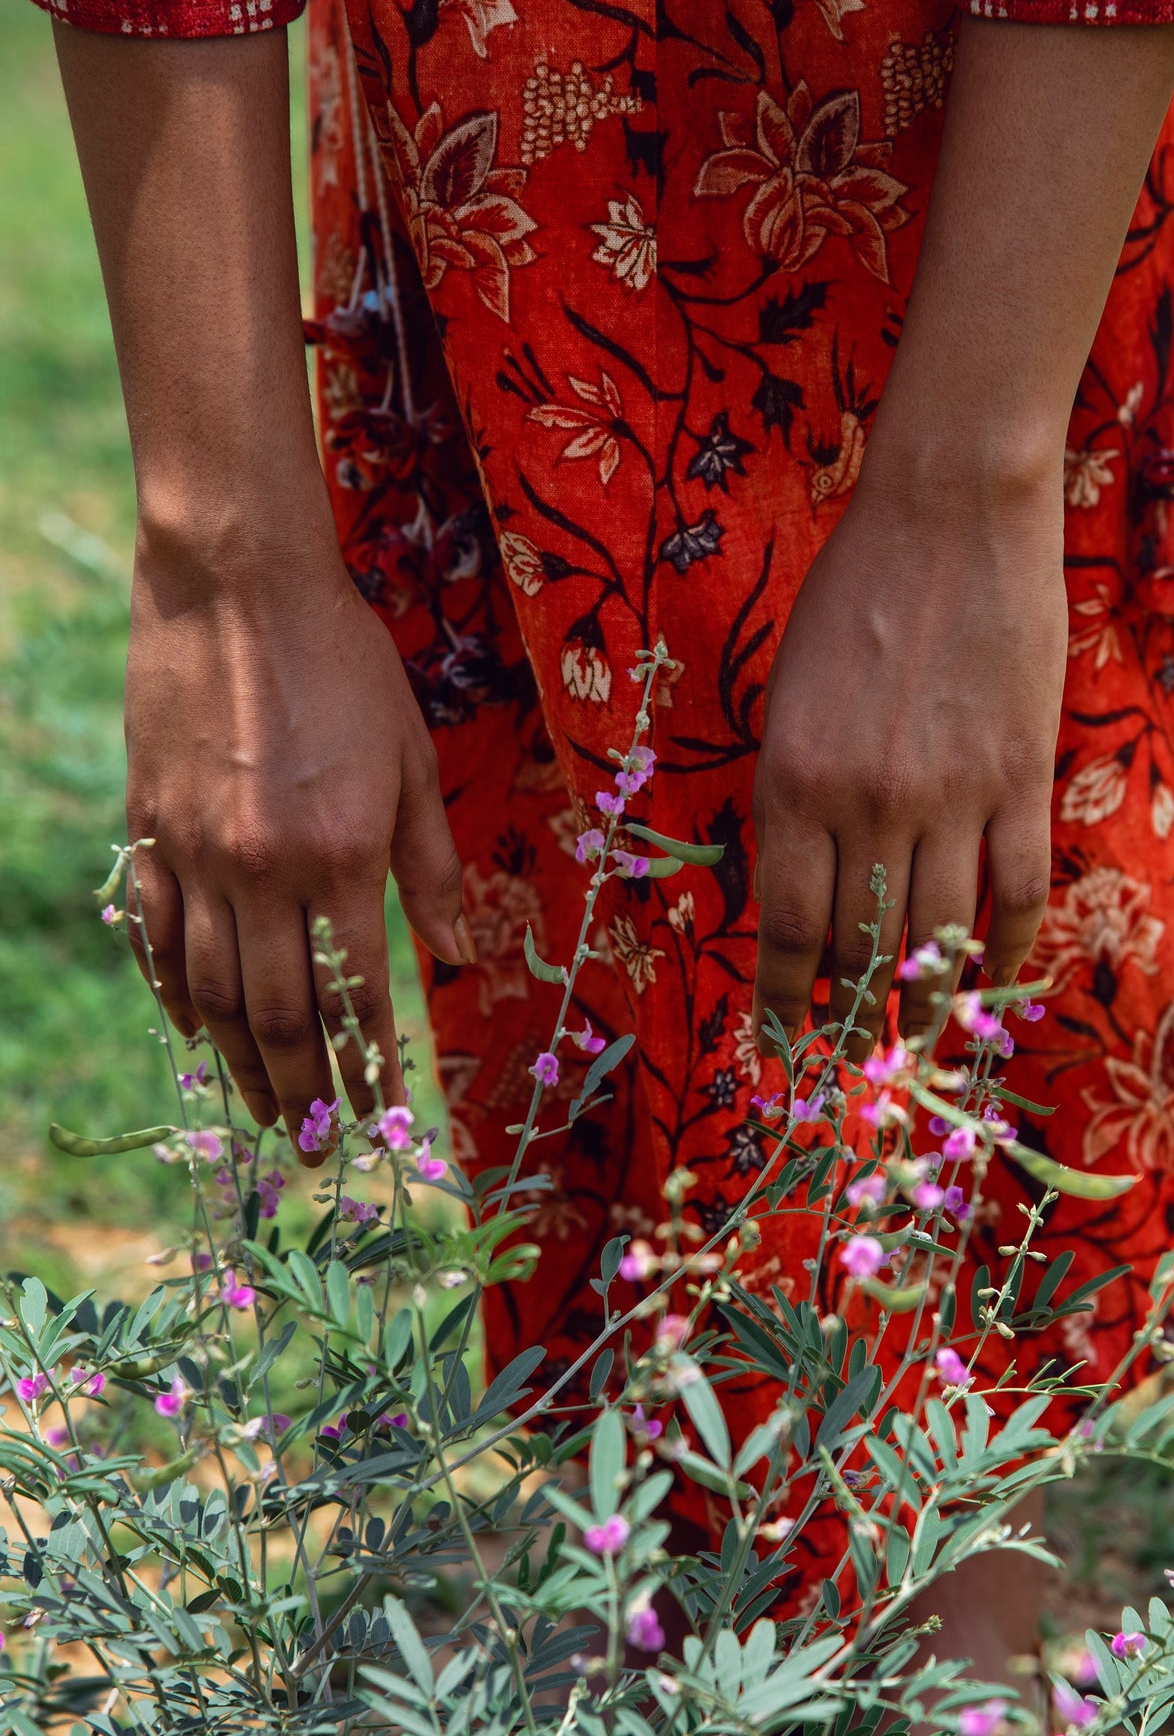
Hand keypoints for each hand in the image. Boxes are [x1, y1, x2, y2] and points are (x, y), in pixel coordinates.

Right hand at [124, 516, 472, 1155]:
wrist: (236, 586)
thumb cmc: (344, 666)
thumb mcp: (411, 760)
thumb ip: (433, 866)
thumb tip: (462, 955)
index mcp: (341, 856)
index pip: (359, 994)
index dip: (372, 1066)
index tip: (385, 1119)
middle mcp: (264, 871)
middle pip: (280, 1015)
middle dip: (304, 1092)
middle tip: (315, 1149)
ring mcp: (196, 855)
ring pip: (212, 992)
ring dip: (241, 1064)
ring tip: (265, 1113)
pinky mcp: (150, 831)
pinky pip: (157, 936)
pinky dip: (174, 994)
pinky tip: (194, 1032)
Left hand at [751, 468, 1065, 1048]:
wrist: (951, 513)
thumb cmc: (853, 596)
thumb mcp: (788, 699)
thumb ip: (794, 799)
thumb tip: (807, 898)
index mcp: (792, 784)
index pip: (787, 931)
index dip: (786, 1005)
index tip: (785, 1048)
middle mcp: (867, 805)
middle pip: (862, 951)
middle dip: (855, 1020)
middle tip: (858, 1062)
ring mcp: (952, 796)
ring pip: (938, 938)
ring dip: (926, 1004)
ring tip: (919, 1046)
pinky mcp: (1022, 779)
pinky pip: (1015, 893)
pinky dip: (1003, 949)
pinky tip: (992, 979)